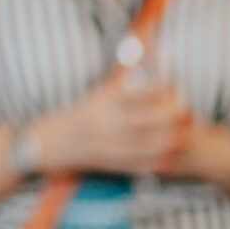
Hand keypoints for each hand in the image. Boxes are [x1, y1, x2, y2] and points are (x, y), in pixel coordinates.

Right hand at [39, 74, 190, 175]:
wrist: (42, 144)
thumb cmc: (72, 117)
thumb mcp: (93, 97)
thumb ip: (119, 84)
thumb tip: (143, 63)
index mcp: (97, 102)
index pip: (133, 92)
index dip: (157, 88)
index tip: (175, 84)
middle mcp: (100, 122)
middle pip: (143, 119)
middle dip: (169, 117)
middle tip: (187, 113)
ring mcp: (102, 145)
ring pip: (143, 145)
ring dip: (167, 142)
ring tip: (185, 138)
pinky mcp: (104, 163)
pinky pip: (134, 165)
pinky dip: (153, 163)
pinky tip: (169, 160)